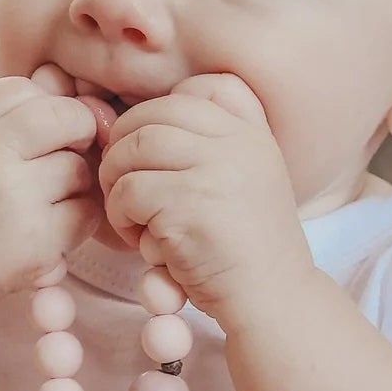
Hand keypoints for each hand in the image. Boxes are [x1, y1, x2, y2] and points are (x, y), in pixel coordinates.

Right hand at [0, 70, 116, 320]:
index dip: (39, 109)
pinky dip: (77, 220)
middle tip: (54, 162)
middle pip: (64, 120)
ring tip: (44, 200)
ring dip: (74, 183)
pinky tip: (49, 228)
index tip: (31, 136)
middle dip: (72, 136)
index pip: (25, 89)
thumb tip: (61, 80)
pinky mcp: (37, 243)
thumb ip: (2, 113)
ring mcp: (14, 200)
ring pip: (80, 169)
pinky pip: (86, 214)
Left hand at [97, 73, 313, 326]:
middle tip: (123, 186)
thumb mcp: (249, 181)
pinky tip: (142, 243)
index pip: (197, 90)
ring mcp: (214, 171)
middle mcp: (237, 144)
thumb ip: (216, 147)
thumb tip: (145, 126)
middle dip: (125, 147)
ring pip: (133, 149)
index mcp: (253, 133)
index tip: (151, 154)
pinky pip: (128, 193)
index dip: (159, 115)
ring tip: (132, 218)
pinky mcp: (189, 206)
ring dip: (118, 184)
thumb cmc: (248, 250)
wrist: (273, 300)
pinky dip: (121, 218)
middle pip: (154, 114)